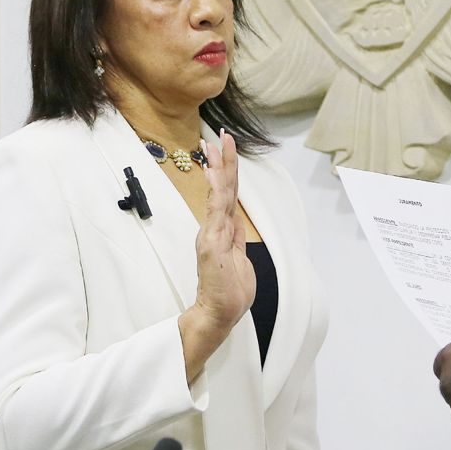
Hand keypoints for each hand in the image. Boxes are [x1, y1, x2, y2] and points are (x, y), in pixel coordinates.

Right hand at [179, 131, 254, 379]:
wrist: (219, 313)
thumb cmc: (229, 291)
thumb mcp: (239, 260)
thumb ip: (235, 240)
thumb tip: (236, 224)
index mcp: (224, 230)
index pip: (227, 194)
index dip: (227, 171)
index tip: (225, 150)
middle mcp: (216, 227)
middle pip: (222, 188)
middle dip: (222, 160)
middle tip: (220, 136)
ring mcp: (212, 233)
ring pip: (218, 194)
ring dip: (218, 168)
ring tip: (214, 146)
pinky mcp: (211, 242)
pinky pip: (215, 211)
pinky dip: (216, 190)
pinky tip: (215, 173)